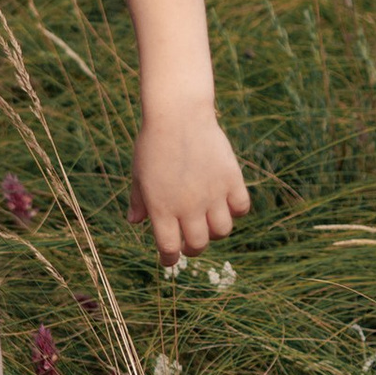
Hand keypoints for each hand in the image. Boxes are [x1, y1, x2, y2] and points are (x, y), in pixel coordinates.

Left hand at [128, 106, 250, 260]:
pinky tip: (226, 203)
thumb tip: (134, 222)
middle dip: (192, 249)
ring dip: (215, 232)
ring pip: (222, 231)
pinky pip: (241, 208)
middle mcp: (188, 206)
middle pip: (198, 244)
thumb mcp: (139, 174)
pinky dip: (236, 211)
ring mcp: (212, 194)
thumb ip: (139, 201)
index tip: (169, 259)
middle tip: (190, 243)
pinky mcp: (231, 179)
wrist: (178, 115)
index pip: (169, 248)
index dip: (169, 259)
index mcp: (161, 208)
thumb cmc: (153, 144)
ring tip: (208, 223)